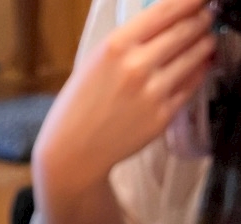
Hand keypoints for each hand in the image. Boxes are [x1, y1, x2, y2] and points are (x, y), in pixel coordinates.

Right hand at [33, 0, 215, 187]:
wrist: (73, 151)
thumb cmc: (80, 104)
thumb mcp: (96, 60)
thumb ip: (130, 39)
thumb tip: (166, 19)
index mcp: (116, 46)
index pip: (167, 10)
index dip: (190, 1)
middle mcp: (137, 66)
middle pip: (186, 30)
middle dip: (202, 19)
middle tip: (207, 15)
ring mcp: (153, 93)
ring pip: (195, 56)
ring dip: (205, 43)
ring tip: (207, 39)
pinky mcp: (162, 116)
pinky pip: (191, 85)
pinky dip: (199, 71)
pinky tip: (199, 66)